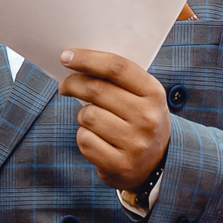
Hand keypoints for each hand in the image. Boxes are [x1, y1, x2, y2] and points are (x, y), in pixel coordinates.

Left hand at [59, 50, 169, 189]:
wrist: (158, 164)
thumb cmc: (140, 120)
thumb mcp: (142, 96)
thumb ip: (118, 79)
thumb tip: (75, 62)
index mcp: (154, 94)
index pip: (117, 68)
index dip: (87, 59)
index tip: (66, 57)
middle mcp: (147, 118)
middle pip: (97, 90)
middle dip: (73, 84)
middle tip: (65, 86)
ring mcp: (135, 144)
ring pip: (88, 116)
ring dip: (83, 115)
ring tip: (93, 119)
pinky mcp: (120, 165)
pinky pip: (85, 140)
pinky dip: (84, 137)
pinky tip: (97, 139)